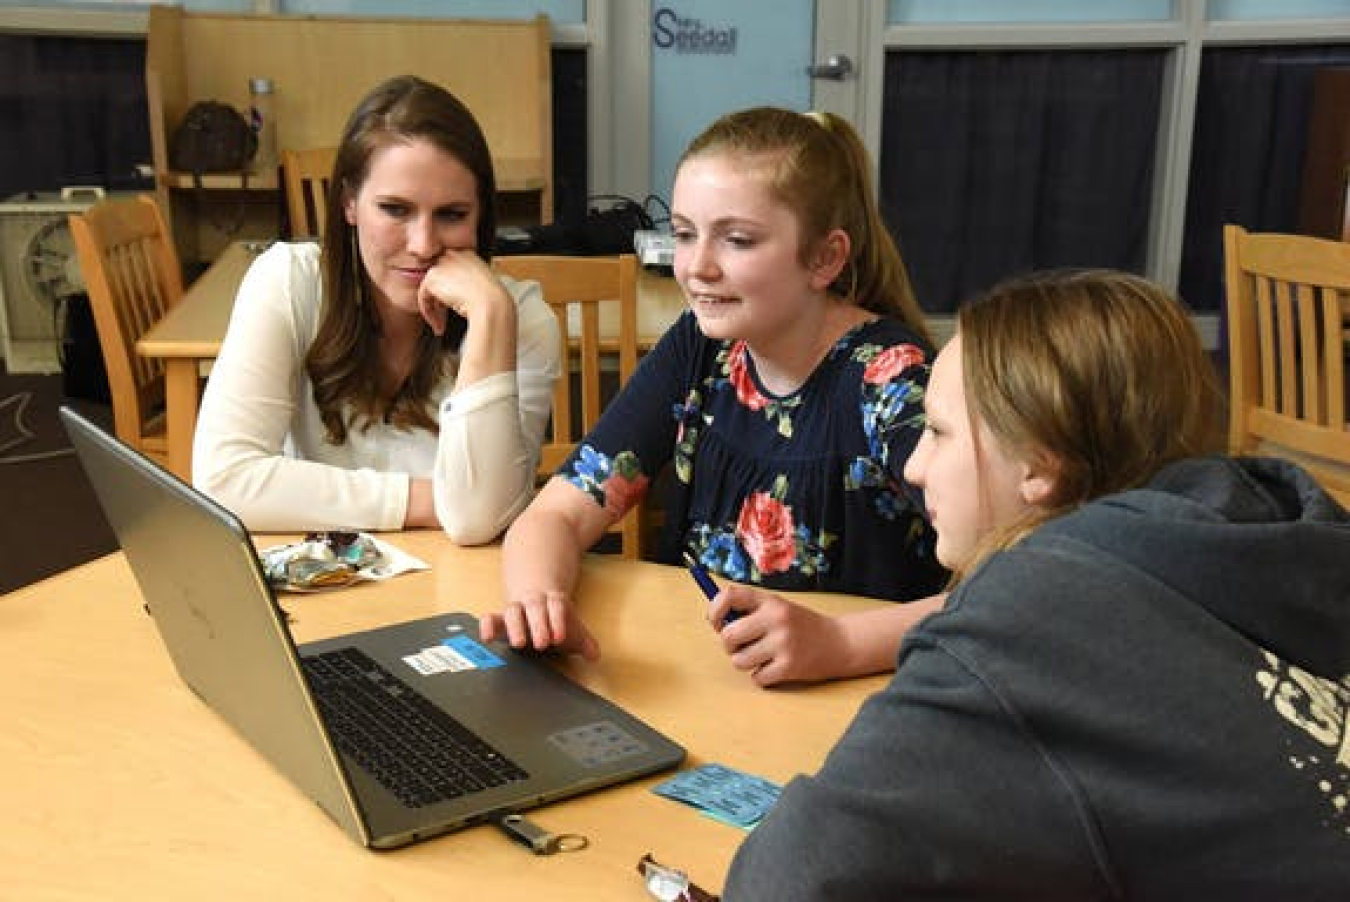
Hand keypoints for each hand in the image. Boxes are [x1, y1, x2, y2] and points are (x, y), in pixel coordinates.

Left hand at [416, 249, 511, 335]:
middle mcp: (453, 256)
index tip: (453, 306)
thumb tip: (454, 296)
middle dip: (439, 300)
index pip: (450, 271)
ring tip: (442, 324)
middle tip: (445, 317)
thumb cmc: (491, 300)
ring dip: (434, 309)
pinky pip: (423, 298)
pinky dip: (429, 313)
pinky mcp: (432, 277)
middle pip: (438, 279)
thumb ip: (466, 284)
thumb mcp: (481, 287)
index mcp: (468, 255)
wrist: (491, 303)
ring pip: (430, 290)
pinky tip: (438, 324)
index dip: (450, 291)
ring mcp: (441, 264)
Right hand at [479, 590, 600, 660]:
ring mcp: (515, 610)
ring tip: (518, 643)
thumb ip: (584, 642)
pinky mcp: (500, 620)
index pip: (557, 606)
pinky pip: (490, 618)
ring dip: (515, 626)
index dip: (558, 620)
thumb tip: (595, 655)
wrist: (538, 598)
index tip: (559, 637)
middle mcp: (533, 603)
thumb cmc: (555, 620)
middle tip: (542, 643)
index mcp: (553, 602)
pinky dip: (487, 626)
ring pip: (513, 611)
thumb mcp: (572, 629)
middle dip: (539, 624)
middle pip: (535, 607)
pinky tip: (486, 637)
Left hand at [709, 585, 843, 687]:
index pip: (729, 595)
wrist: (839, 642)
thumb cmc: (800, 626)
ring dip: (745, 662)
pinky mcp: (789, 666)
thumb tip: (716, 621)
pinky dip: (761, 676)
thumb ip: (749, 611)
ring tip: (762, 656)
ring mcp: (783, 643)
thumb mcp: (778, 607)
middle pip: (729, 635)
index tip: (717, 623)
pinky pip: (756, 677)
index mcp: (770, 600)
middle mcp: (776, 618)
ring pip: (738, 660)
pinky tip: (775, 667)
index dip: (715, 610)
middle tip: (743, 645)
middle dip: (729, 645)